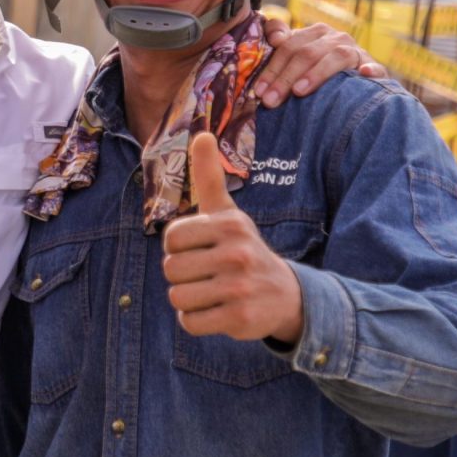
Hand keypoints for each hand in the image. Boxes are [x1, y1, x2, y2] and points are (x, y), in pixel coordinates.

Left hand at [162, 132, 303, 343]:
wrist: (285, 295)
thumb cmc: (243, 250)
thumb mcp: (229, 214)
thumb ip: (210, 177)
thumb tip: (201, 134)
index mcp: (230, 224)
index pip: (171, 237)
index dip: (179, 247)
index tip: (200, 250)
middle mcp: (237, 252)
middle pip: (170, 268)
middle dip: (182, 275)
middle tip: (208, 275)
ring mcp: (240, 286)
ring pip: (177, 297)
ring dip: (188, 299)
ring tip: (212, 292)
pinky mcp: (240, 318)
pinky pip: (190, 322)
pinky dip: (196, 320)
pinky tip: (217, 311)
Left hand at [254, 19, 386, 106]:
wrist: (358, 82)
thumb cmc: (320, 69)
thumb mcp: (299, 55)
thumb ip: (282, 41)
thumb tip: (274, 36)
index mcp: (316, 33)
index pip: (289, 46)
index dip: (272, 67)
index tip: (258, 91)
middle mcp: (336, 38)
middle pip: (307, 53)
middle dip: (285, 78)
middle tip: (270, 101)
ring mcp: (356, 51)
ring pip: (335, 57)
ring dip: (316, 74)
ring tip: (299, 92)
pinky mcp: (374, 67)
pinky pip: (374, 67)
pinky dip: (369, 69)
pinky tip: (363, 74)